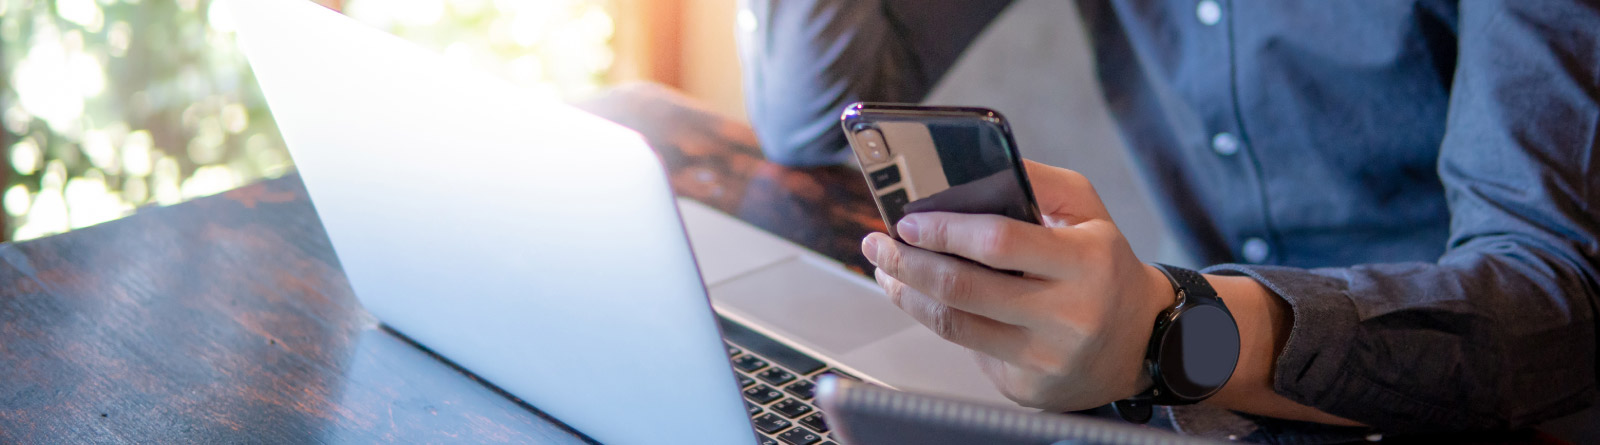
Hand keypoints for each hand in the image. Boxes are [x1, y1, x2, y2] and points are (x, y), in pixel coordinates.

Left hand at [861, 160, 1173, 410]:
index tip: (907, 221)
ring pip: (954, 325)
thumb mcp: (1087, 210)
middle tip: (879, 244)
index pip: (997, 242)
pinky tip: (926, 301)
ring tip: (889, 271)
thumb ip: (1036, 180)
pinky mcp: (1028, 388)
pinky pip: (969, 350)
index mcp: (1086, 262)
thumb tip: (971, 165)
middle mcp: (1068, 316)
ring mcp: (1045, 358)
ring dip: (908, 295)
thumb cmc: (1104, 265)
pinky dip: (940, 321)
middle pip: (962, 288)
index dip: (943, 230)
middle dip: (907, 262)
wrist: (1142, 341)